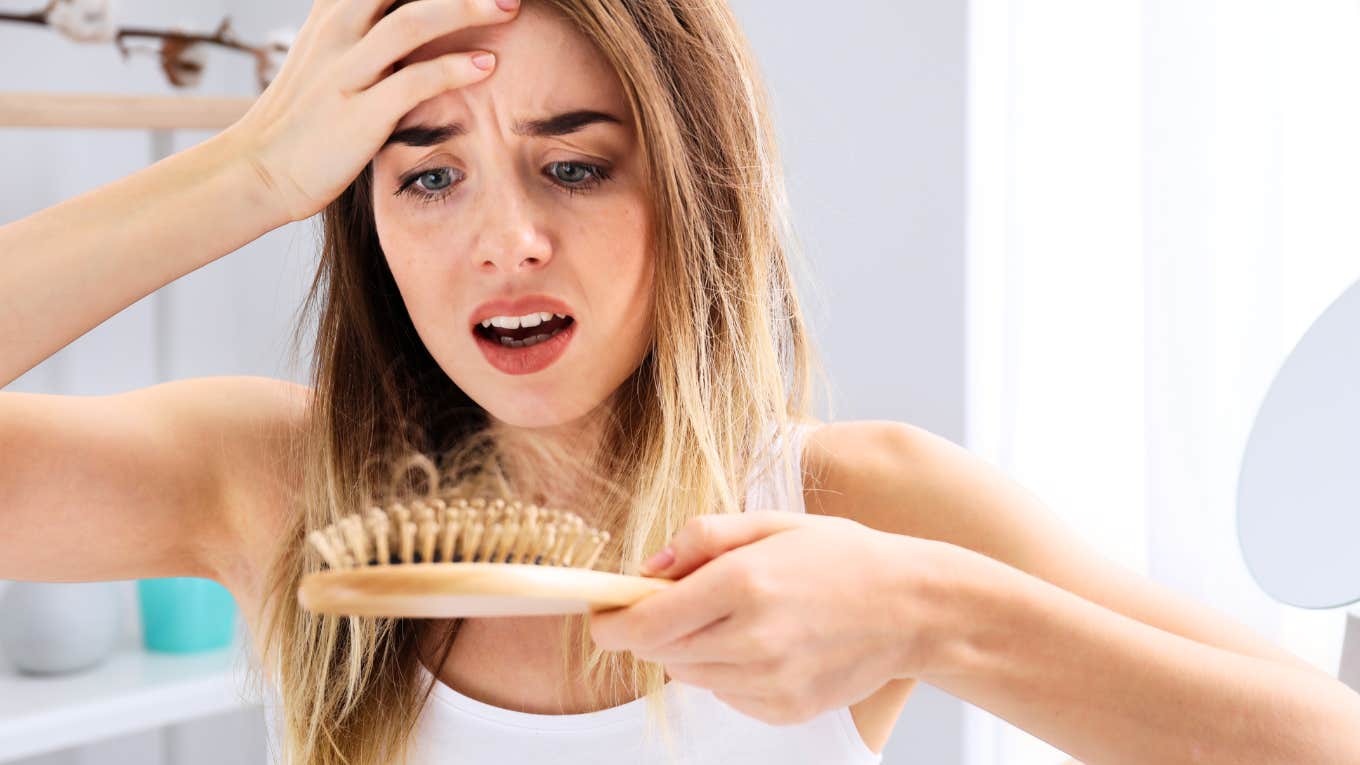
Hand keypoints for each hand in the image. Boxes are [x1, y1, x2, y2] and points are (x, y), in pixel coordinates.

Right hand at [223, 0, 518, 222]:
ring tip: (509, 6)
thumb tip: (405, 18)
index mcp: (332, 15)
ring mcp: (345, 73)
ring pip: (411, 23)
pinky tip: (487, 65)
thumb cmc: (303, 118)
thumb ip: (362, 30)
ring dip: (466, 9)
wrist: (259, 170)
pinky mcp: (358, 115)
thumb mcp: (326, 57)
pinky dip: (452, 69)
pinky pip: (411, 83)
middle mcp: (337, 34)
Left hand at [589, 511, 947, 724]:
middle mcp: (753, 639)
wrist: (914, 607)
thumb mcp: (772, 523)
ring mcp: (770, 682)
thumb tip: (647, 567)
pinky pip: (726, 695)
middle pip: (661, 652)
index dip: (611, 623)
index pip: (646, 623)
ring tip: (737, 616)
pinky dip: (727, 671)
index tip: (600, 614)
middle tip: (683, 600)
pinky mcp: (784, 710)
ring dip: (693, 648)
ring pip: (691, 675)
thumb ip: (704, 537)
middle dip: (655, 628)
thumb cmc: (844, 557)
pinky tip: (765, 643)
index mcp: (745, 583)